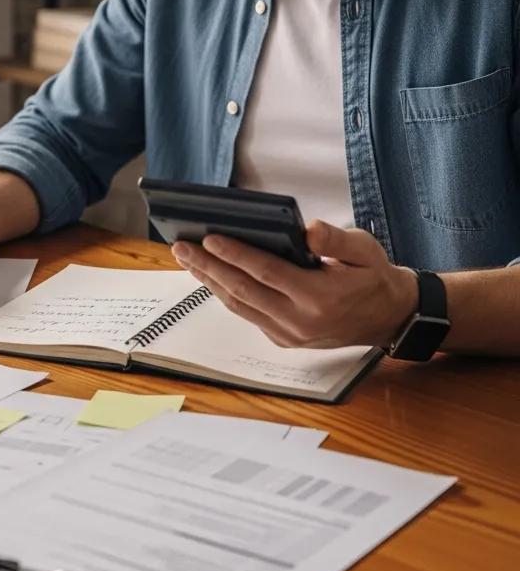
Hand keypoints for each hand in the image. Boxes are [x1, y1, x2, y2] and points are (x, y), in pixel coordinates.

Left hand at [170, 219, 418, 348]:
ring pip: (240, 305)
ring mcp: (291, 335)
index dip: (235, 254)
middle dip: (208, 266)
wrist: (390, 318)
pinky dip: (226, 294)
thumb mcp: (366, 250)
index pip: (267, 272)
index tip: (208, 237)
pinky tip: (211, 275)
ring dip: (209, 281)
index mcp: (320, 297)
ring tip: (186, 258)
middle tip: (180, 246)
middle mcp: (301, 321)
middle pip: (243, 290)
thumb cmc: (373, 277)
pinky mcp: (285, 340)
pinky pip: (248, 314)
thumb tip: (307, 230)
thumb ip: (336, 240)